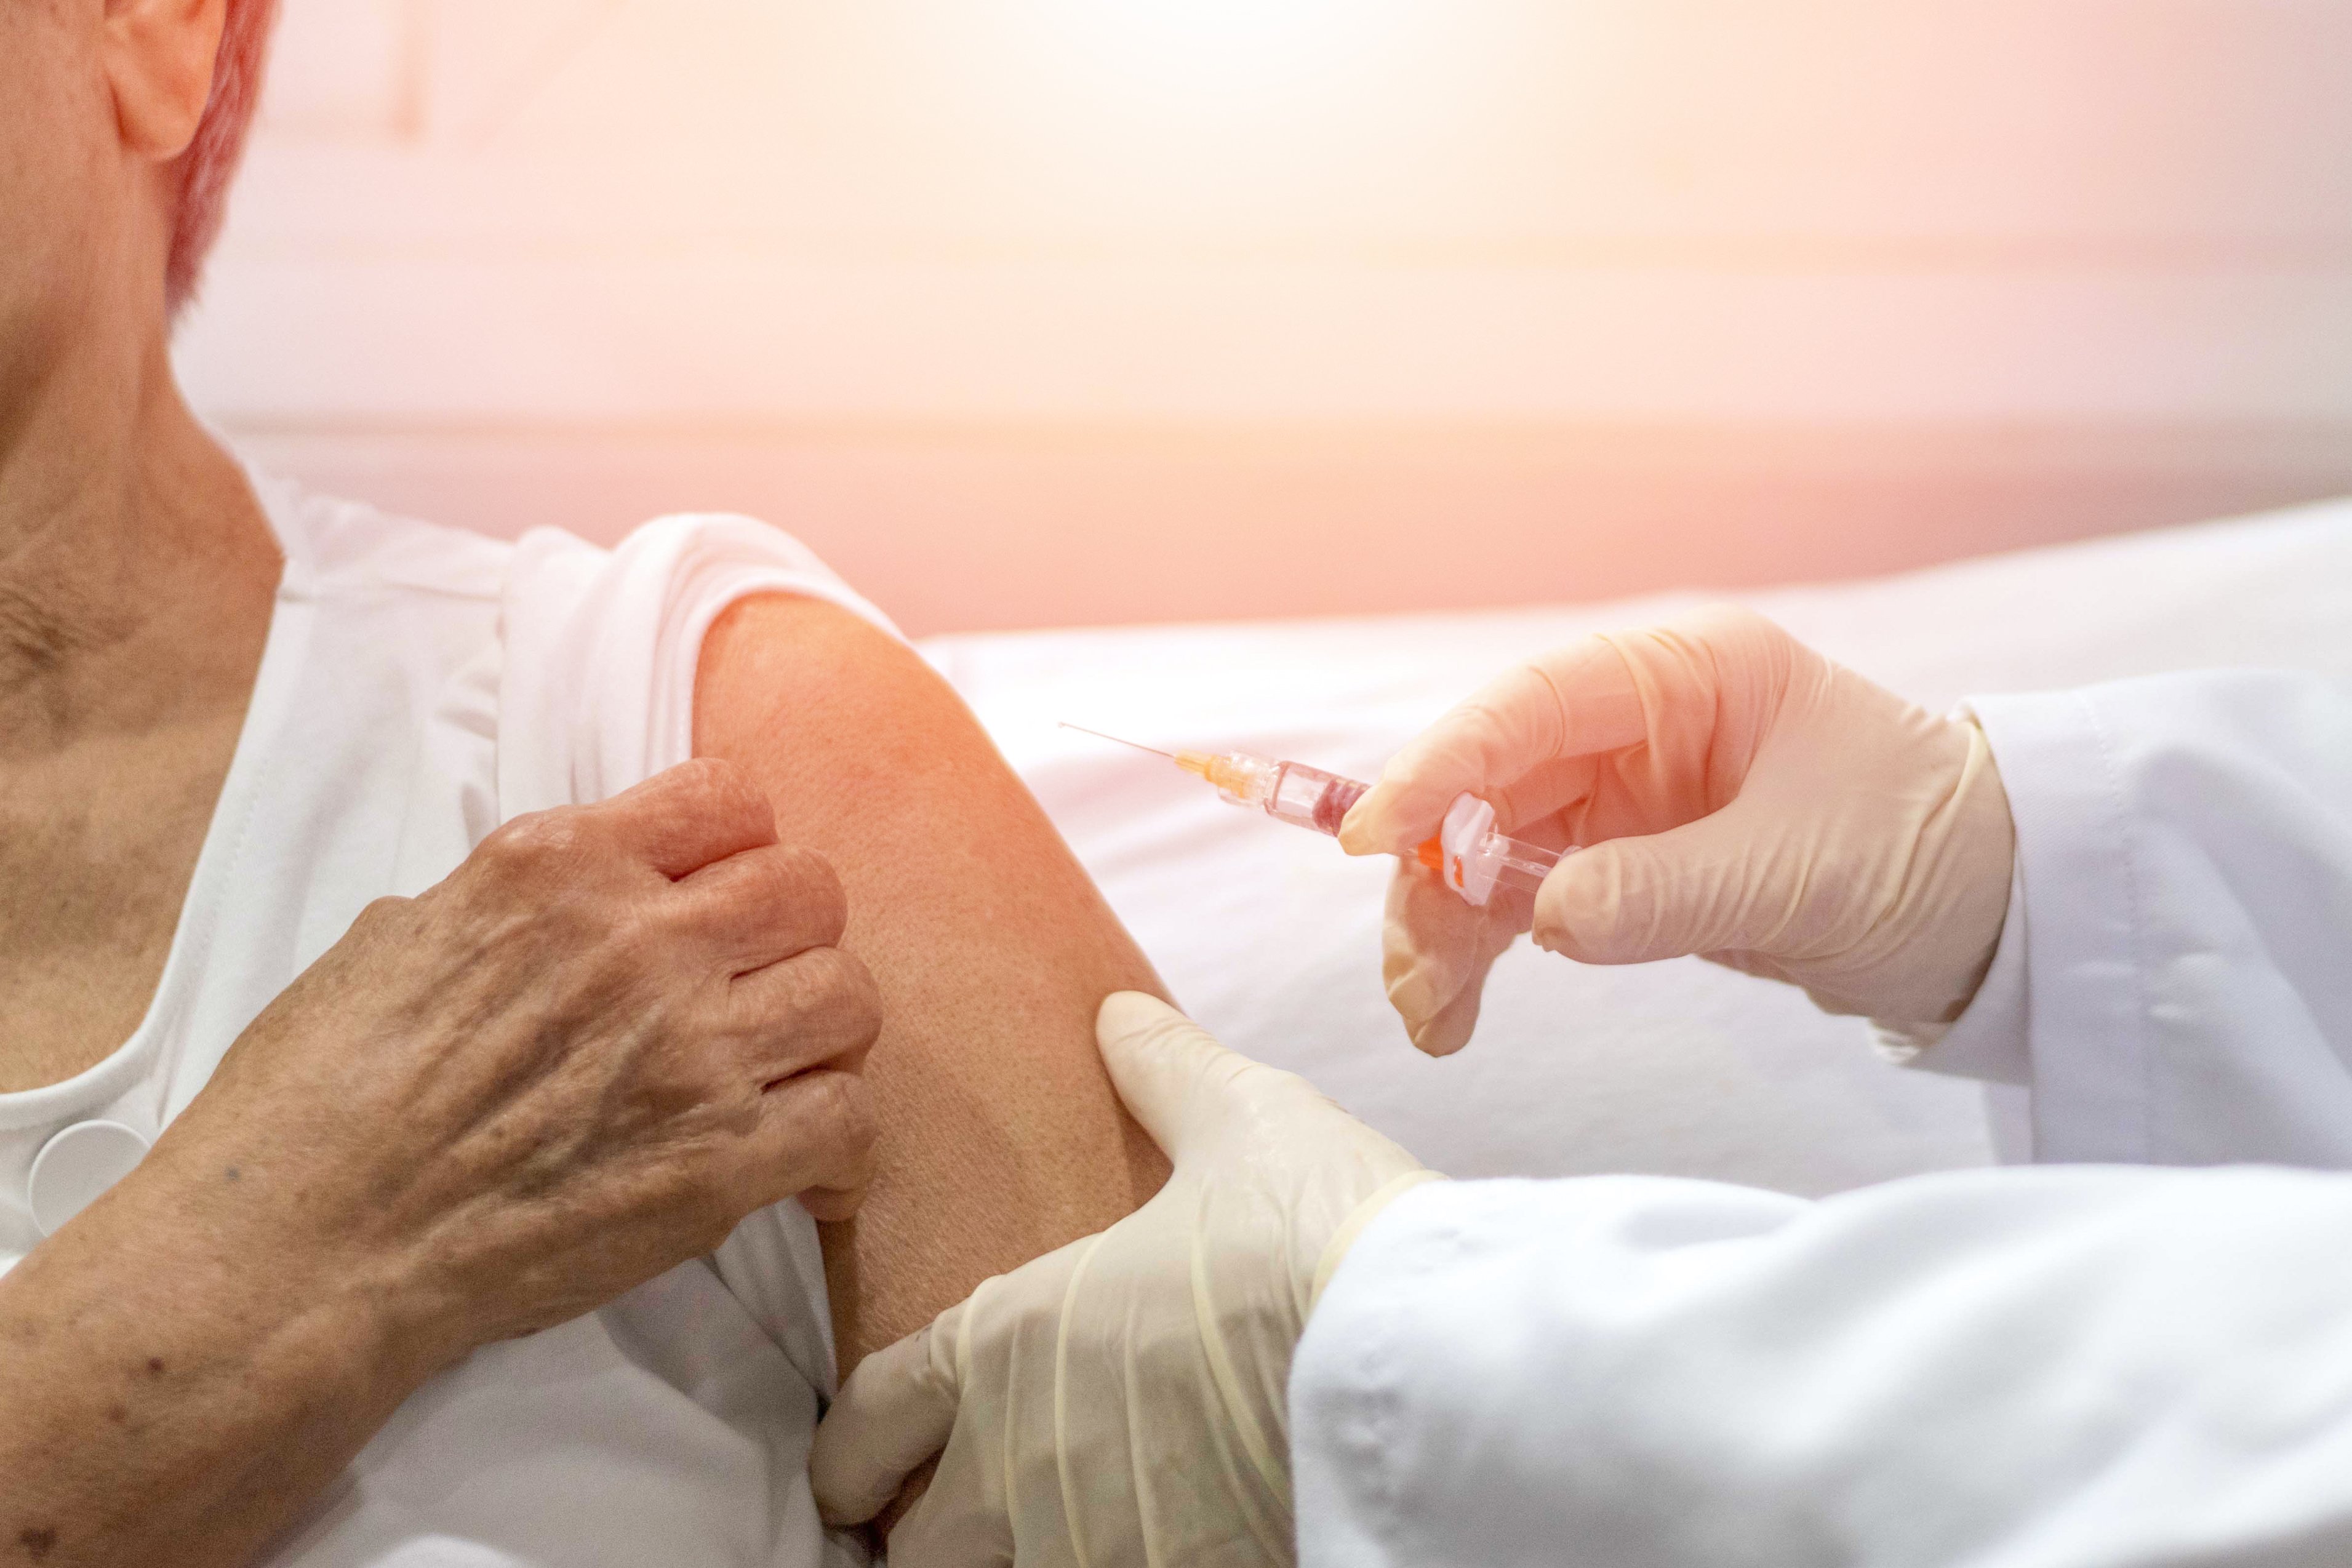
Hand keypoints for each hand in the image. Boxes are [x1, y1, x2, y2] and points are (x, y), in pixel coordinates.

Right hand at [150, 756, 881, 1355]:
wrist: (302, 1251)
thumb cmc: (315, 1104)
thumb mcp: (395, 941)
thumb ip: (502, 908)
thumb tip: (552, 912)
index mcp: (555, 867)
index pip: (726, 798)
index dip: (739, 848)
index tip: (726, 895)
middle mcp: (637, 941)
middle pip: (810, 889)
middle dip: (793, 938)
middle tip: (759, 991)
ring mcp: (688, 1053)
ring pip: (849, 995)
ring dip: (824, 1036)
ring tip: (785, 1075)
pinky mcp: (718, 1164)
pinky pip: (849, 1121)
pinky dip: (839, 1150)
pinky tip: (804, 1170)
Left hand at [808, 994, 1434, 1566]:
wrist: (1420, 1358)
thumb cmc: (1313, 1231)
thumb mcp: (1239, 1122)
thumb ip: (1165, 1073)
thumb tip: (1121, 1015)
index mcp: (1015, 1340)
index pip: (876, 1415)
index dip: (850, 1449)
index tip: (851, 1470)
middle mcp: (1027, 1461)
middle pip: (924, 1546)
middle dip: (935, 1535)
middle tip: (964, 1518)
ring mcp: (1097, 1545)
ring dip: (1023, 1559)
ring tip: (1065, 1534)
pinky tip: (1162, 1543)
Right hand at [1339, 605, 2015, 1054]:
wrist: (2002, 910)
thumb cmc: (1927, 848)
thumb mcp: (1799, 869)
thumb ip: (1663, 891)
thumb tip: (1540, 921)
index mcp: (1686, 675)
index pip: (1530, 707)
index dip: (1442, 768)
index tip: (1375, 837)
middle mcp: (1639, 724)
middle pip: (1489, 788)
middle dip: (1435, 878)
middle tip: (1412, 974)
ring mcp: (1627, 797)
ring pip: (1489, 853)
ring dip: (1446, 931)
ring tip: (1433, 1020)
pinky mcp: (1627, 865)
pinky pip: (1524, 902)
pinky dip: (1483, 955)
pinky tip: (1458, 1014)